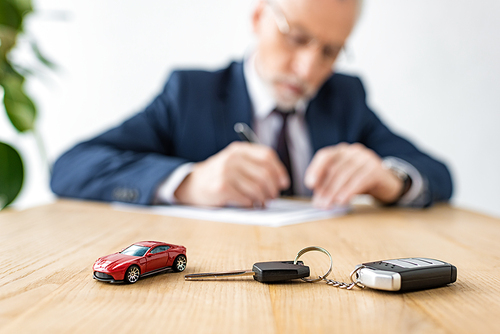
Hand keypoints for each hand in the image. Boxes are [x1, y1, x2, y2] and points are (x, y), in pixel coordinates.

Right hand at [174, 142, 289, 206]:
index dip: (279, 171)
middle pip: (265, 173)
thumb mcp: (234, 162)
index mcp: (239, 149)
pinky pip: (245, 198)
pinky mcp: (221, 187)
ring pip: (257, 188)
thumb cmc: (218, 175)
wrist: (191, 183)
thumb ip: (254, 165)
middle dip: (273, 189)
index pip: (267, 156)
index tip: (283, 183)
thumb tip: (280, 181)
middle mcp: (232, 158)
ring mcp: (226, 172)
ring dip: (263, 199)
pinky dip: (251, 204)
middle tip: (272, 197)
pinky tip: (249, 205)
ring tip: (262, 203)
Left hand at [304, 143, 402, 207]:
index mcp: (341, 151)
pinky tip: (342, 201)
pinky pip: (359, 180)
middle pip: (334, 168)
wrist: (388, 183)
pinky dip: (348, 191)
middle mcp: (353, 151)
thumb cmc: (361, 181)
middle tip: (319, 203)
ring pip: (345, 174)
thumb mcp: (343, 180)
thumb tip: (317, 198)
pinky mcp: (376, 169)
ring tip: (328, 205)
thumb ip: (329, 184)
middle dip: (325, 188)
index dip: (316, 169)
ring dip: (334, 192)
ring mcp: (365, 158)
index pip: (325, 156)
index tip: (310, 184)